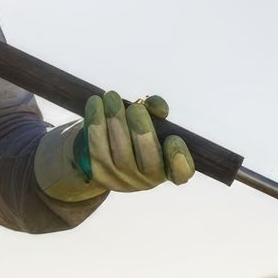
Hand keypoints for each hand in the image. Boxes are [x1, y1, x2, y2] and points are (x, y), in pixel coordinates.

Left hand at [34, 91, 196, 203]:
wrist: (102, 156)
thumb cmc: (134, 136)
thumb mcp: (150, 124)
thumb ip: (157, 113)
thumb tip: (157, 107)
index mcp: (167, 169)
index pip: (181, 173)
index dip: (179, 157)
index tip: (173, 138)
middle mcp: (147, 180)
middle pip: (149, 157)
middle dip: (142, 127)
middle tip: (135, 107)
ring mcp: (122, 180)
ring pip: (120, 149)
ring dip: (115, 118)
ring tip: (112, 97)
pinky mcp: (99, 174)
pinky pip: (97, 146)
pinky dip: (96, 120)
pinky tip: (96, 103)